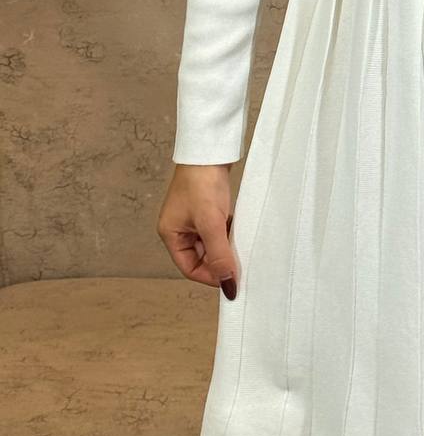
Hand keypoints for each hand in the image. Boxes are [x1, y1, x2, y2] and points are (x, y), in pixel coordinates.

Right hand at [156, 163, 238, 298]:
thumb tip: (228, 284)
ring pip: (212, 244)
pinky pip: (219, 231)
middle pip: (201, 257)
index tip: (231, 280)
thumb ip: (219, 255)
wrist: (209, 150)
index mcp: (171, 234)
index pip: (189, 268)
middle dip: (220, 261)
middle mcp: (180, 228)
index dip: (210, 277)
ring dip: (226, 247)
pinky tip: (240, 230)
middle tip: (241, 264)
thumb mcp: (211, 223)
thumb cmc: (202, 183)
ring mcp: (193, 219)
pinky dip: (229, 233)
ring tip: (241, 246)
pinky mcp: (207, 209)